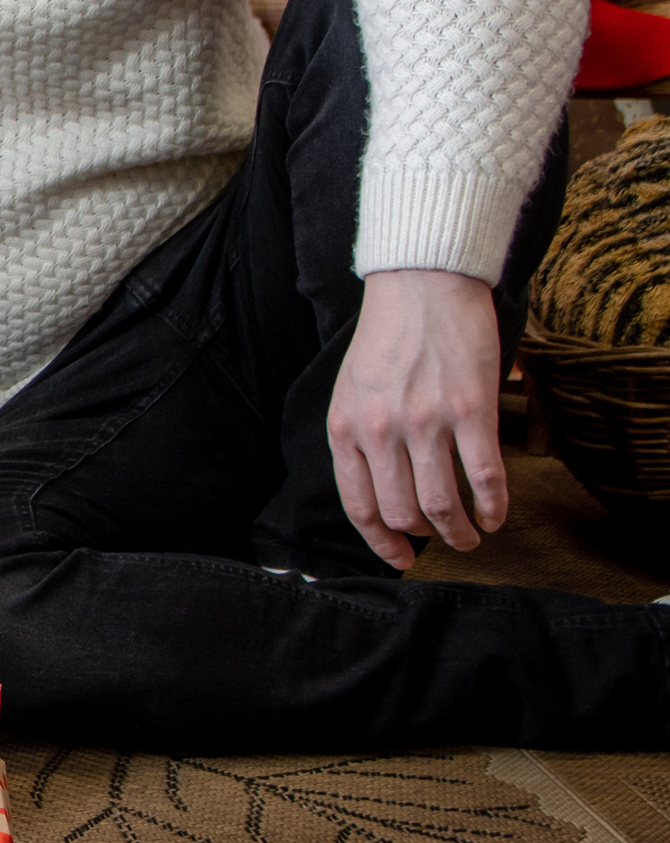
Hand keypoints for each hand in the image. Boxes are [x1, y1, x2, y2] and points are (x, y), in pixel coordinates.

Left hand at [328, 269, 506, 568]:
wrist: (421, 284)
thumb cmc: (387, 337)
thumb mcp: (351, 390)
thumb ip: (361, 438)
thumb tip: (381, 492)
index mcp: (345, 427)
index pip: (359, 505)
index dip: (381, 541)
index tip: (401, 558)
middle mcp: (380, 430)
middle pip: (403, 512)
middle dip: (427, 538)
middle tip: (448, 542)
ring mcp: (426, 421)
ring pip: (443, 504)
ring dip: (462, 532)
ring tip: (473, 536)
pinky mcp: (470, 410)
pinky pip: (484, 476)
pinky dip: (493, 506)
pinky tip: (497, 515)